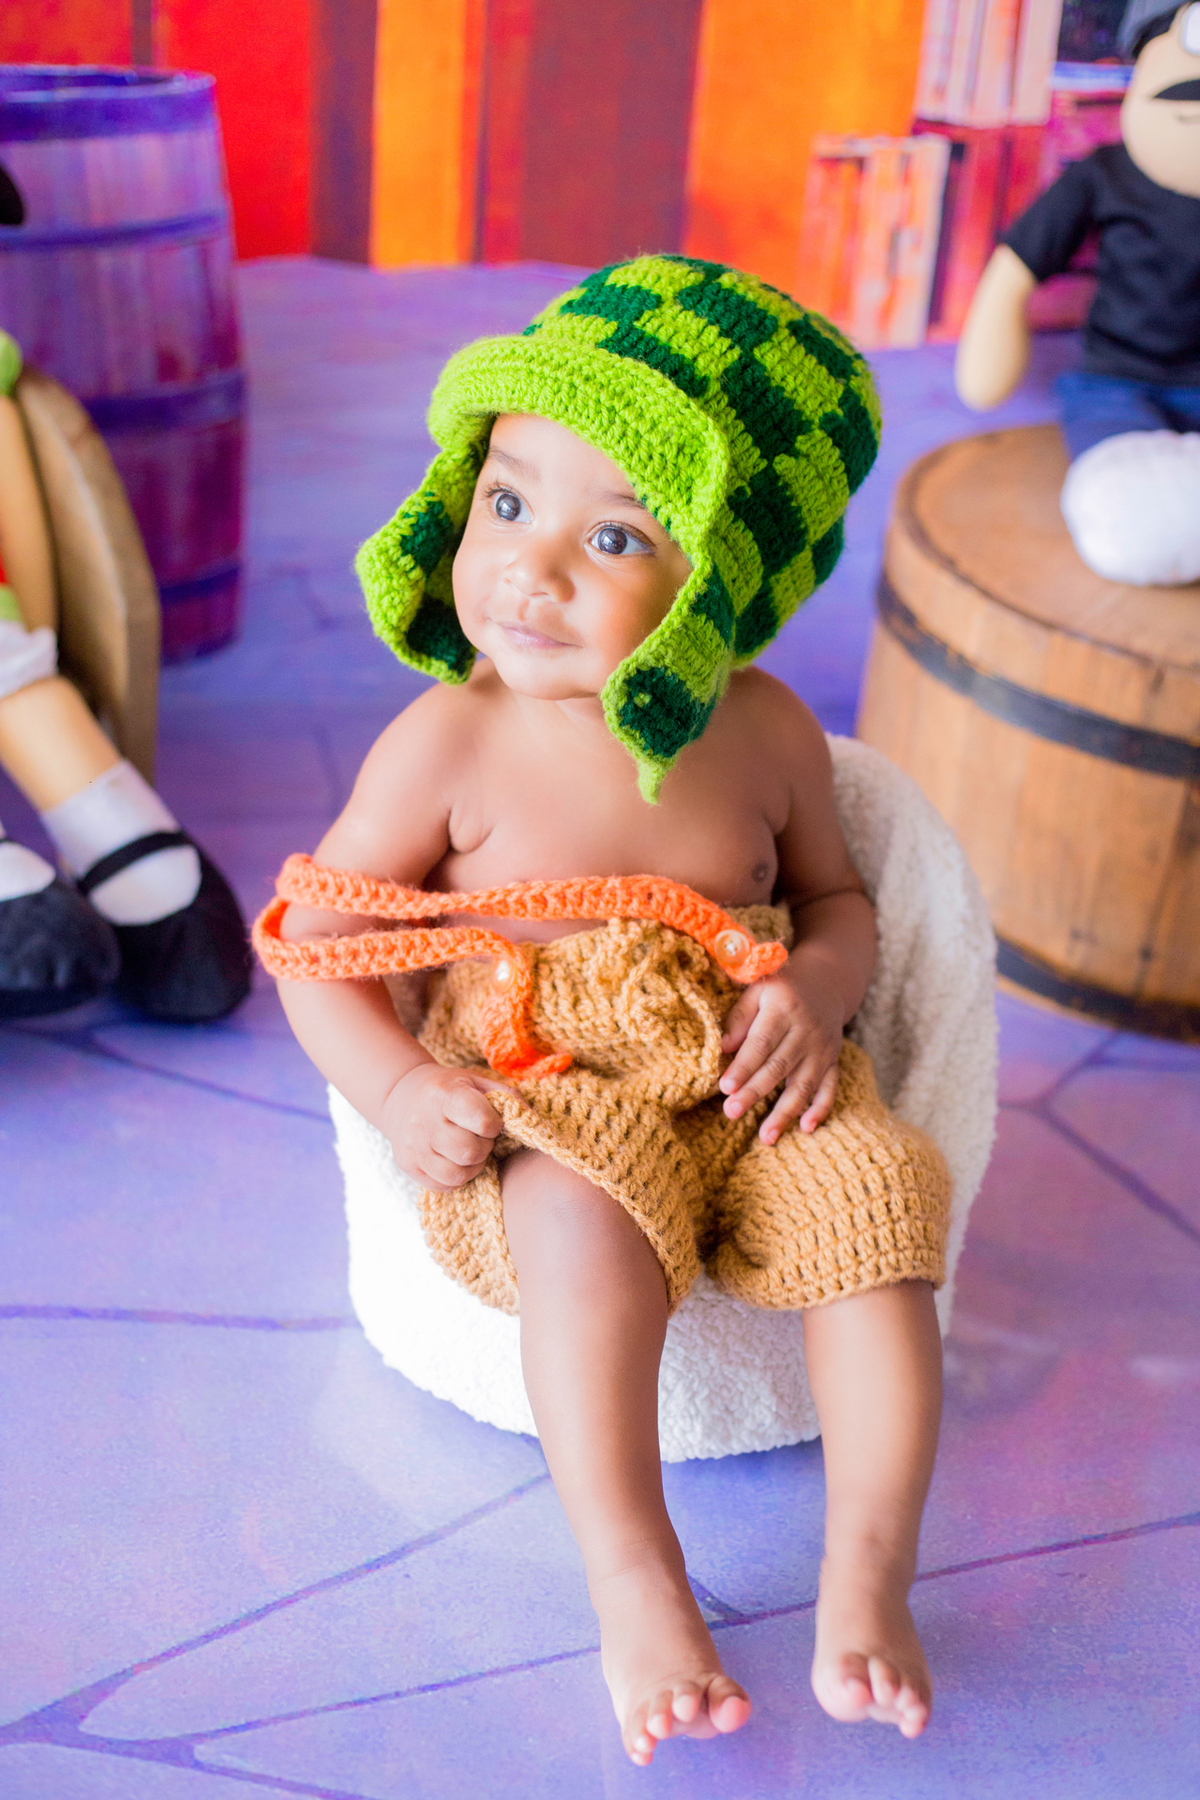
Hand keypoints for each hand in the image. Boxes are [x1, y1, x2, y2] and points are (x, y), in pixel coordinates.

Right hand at [380, 1061, 510, 1189]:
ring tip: (468, 1150)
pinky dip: (457, 1177)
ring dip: (472, 1166)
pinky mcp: (409, 1165)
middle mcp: (425, 1122)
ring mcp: (414, 1147)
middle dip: (483, 1147)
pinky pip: (444, 1185)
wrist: (402, 1095)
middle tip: (479, 1137)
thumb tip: (530, 1118)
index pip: (481, 1120)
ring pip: (457, 1174)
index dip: (494, 1124)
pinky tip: (454, 1159)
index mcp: (444, 1095)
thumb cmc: (449, 1089)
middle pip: (469, 1152)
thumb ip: (507, 1096)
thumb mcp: (476, 1081)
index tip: (490, 1120)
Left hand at [718, 951, 844, 1142]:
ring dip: (785, 1112)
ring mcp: (822, 1049)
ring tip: (766, 1137)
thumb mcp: (758, 990)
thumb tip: (722, 1047)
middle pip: (778, 1067)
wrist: (827, 983)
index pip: (761, 1043)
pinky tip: (806, 1128)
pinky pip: (829, 1088)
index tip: (724, 1087)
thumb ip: (740, 1017)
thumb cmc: (781, 989)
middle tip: (731, 1112)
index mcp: (784, 1009)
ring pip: (804, 1084)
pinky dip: (820, 1109)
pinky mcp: (833, 1061)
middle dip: (755, 1092)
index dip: (743, 1066)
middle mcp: (806, 1031)